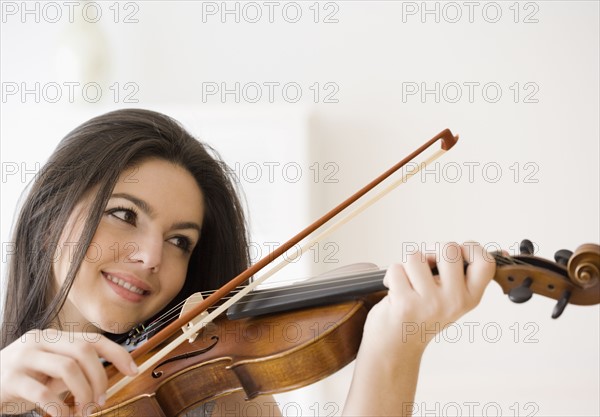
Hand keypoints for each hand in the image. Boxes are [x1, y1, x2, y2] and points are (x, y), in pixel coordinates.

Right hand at [0, 329, 137, 415]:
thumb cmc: (19, 382)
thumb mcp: (47, 371)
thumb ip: (72, 370)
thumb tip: (103, 383)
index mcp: (52, 337)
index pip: (93, 339)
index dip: (117, 354)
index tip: (133, 371)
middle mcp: (39, 341)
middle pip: (83, 350)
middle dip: (100, 378)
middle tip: (101, 401)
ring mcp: (23, 357)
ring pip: (68, 368)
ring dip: (83, 393)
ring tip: (83, 411)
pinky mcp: (10, 379)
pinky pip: (44, 393)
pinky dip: (60, 409)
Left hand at [363, 242, 495, 353]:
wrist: (396, 347)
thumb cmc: (421, 316)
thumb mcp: (452, 298)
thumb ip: (464, 274)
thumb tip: (501, 251)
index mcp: (470, 298)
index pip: (486, 263)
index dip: (471, 248)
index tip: (457, 253)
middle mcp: (454, 301)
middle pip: (449, 248)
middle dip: (431, 251)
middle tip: (425, 268)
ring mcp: (431, 303)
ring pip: (417, 256)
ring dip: (407, 266)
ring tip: (408, 284)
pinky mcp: (406, 304)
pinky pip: (396, 269)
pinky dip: (390, 276)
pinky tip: (395, 292)